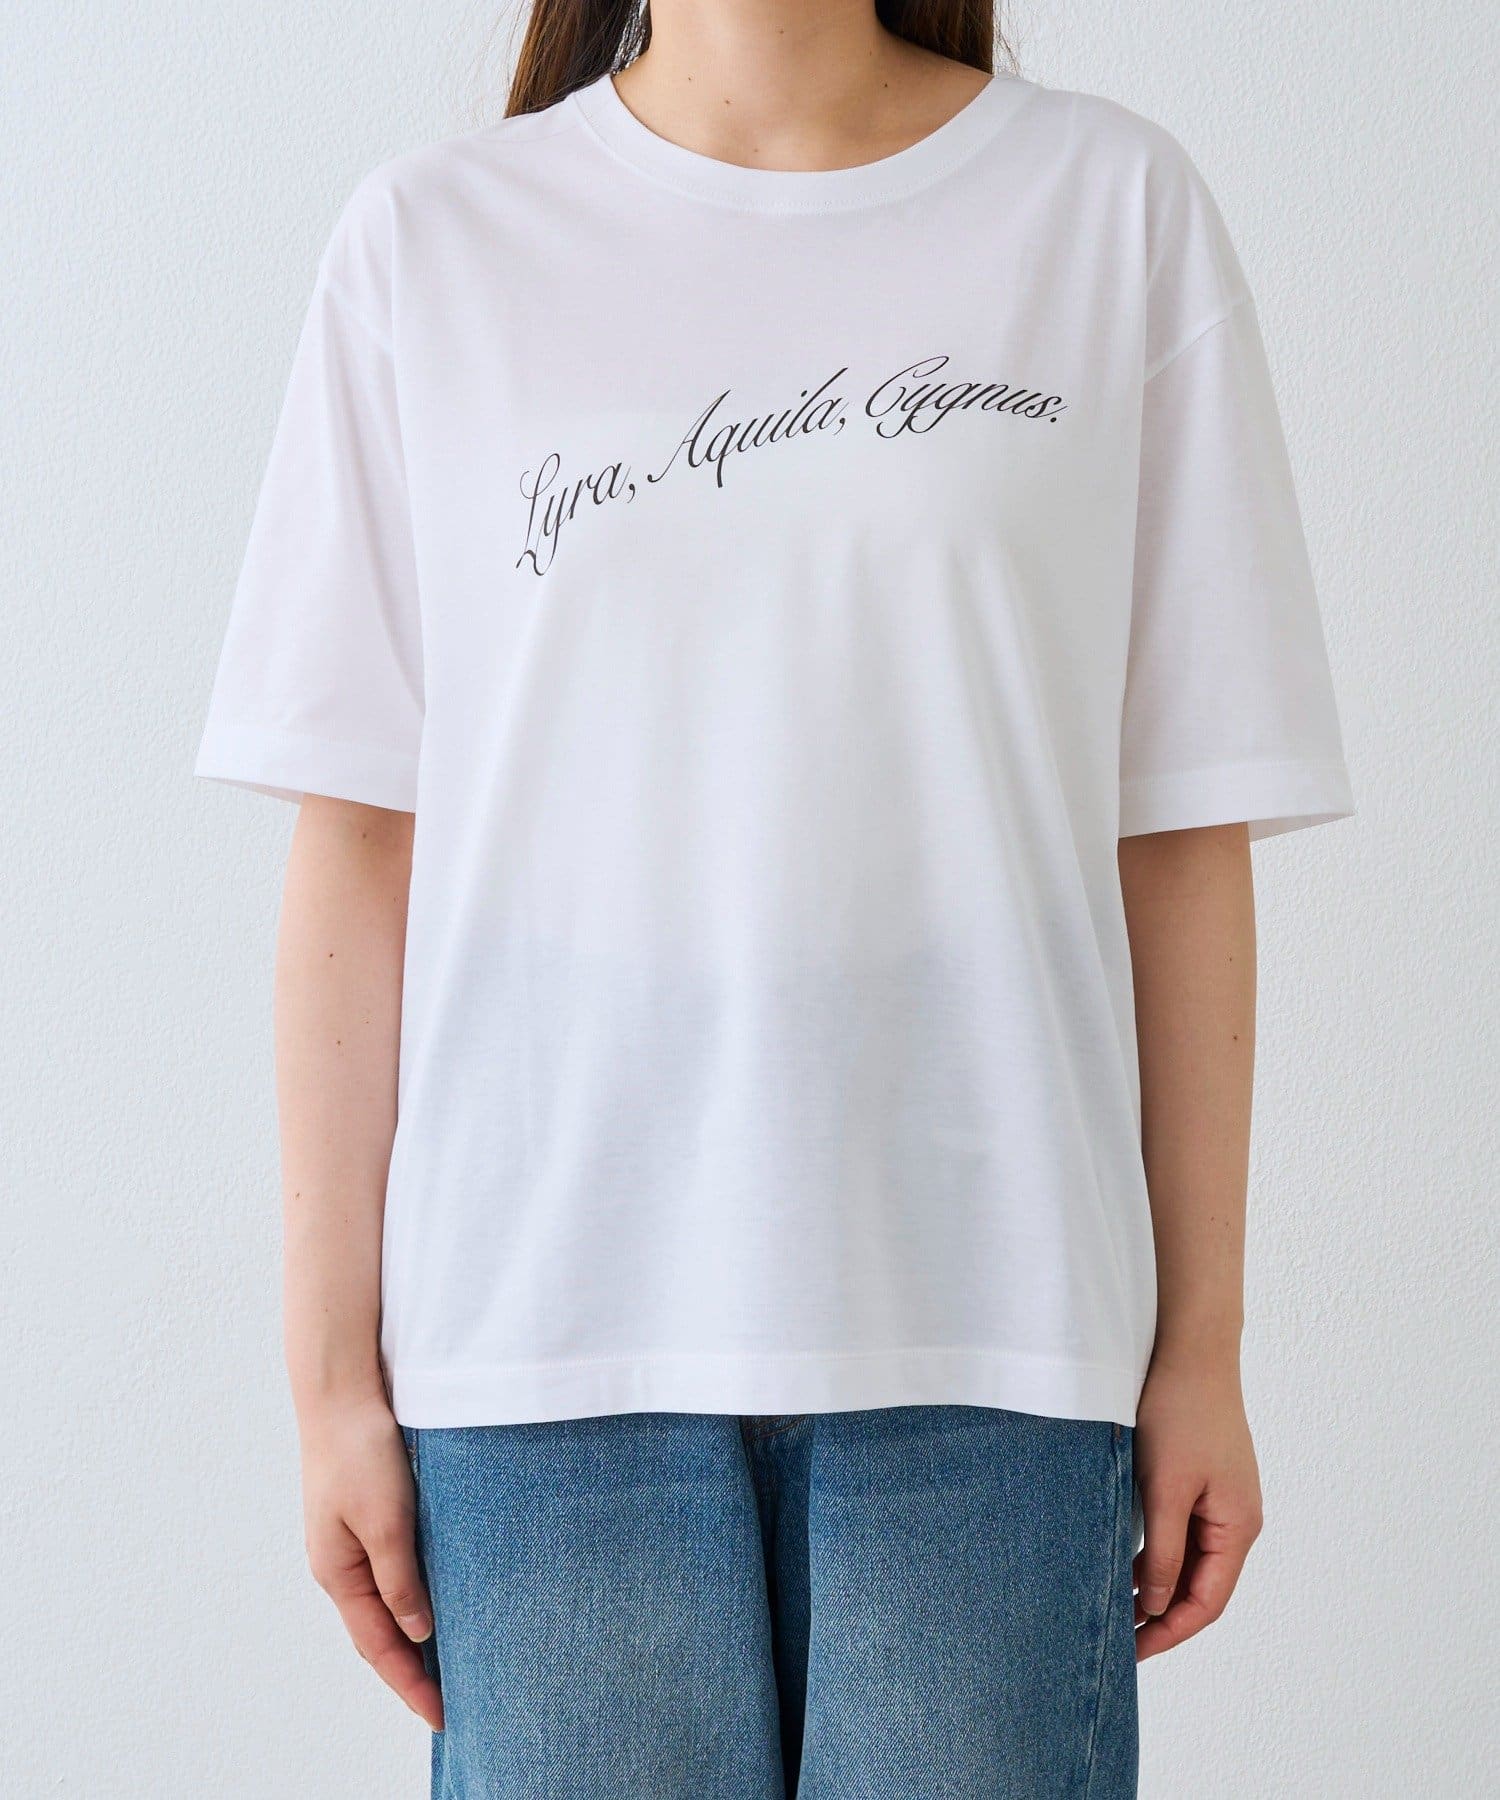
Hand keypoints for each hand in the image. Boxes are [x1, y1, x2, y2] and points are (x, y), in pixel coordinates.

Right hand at [300, 1393, 443, 1728]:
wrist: (342, 1392)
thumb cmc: (359, 1451)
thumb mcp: (386, 1519)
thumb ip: (400, 1579)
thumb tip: (418, 1633)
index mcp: (339, 1573)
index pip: (379, 1647)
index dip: (410, 1684)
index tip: (442, 1716)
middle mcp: (341, 1564)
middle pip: (379, 1633)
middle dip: (412, 1671)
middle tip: (453, 1702)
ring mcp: (351, 1542)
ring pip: (387, 1603)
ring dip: (415, 1636)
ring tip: (452, 1663)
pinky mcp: (368, 1517)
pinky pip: (392, 1572)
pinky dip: (414, 1597)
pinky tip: (440, 1600)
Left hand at [1132, 1353, 1262, 1660]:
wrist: (1189, 1347)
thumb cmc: (1179, 1410)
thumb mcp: (1164, 1487)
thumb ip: (1163, 1551)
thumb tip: (1156, 1607)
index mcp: (1237, 1526)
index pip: (1207, 1602)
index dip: (1169, 1631)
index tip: (1131, 1652)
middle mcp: (1236, 1518)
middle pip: (1200, 1585)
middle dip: (1161, 1614)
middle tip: (1117, 1636)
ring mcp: (1222, 1498)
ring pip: (1189, 1558)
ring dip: (1155, 1582)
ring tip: (1113, 1603)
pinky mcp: (1203, 1479)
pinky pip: (1182, 1530)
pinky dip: (1156, 1550)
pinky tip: (1122, 1557)